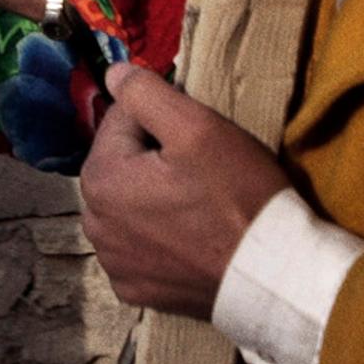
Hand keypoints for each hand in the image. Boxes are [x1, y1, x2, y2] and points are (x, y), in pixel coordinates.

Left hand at [77, 64, 290, 320]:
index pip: (122, 121)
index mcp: (99, 179)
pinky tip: (188, 237)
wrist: (270, 275)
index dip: (161, 117)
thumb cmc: (236, 195)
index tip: (196, 132)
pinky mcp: (135, 290)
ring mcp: (113, 263)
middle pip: (121, 166)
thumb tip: (113, 73)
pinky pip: (139, 248)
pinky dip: (157, 238)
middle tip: (201, 167)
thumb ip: (146, 94)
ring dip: (152, 197)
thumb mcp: (197, 128)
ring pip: (128, 207)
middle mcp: (93, 224)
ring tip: (197, 202)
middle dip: (153, 158)